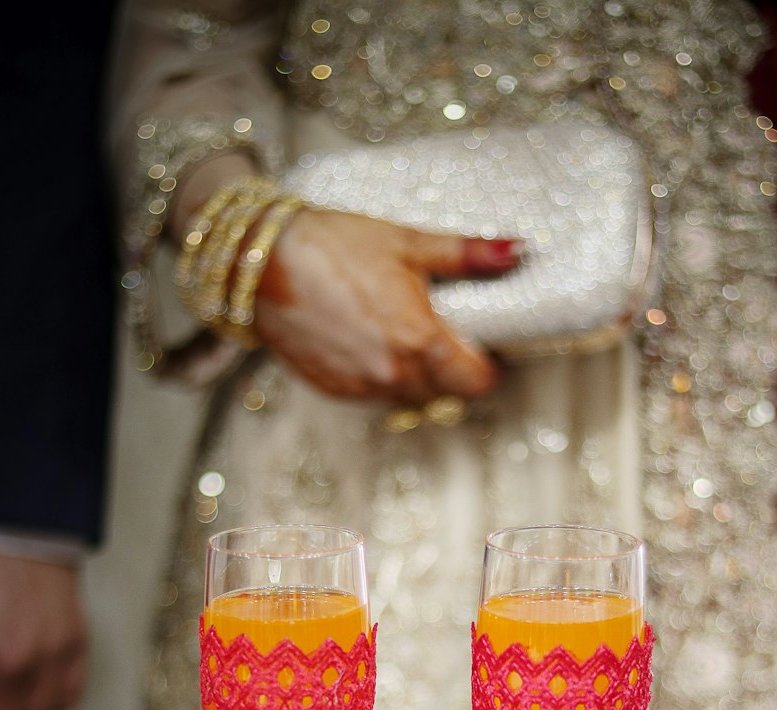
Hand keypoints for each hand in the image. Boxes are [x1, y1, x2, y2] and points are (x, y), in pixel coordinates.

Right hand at [254, 208, 520, 403]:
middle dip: (452, 372)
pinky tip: (371, 342)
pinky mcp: (336, 391)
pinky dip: (383, 378)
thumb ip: (467, 254)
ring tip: (405, 336)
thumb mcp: (407, 242)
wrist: (260, 265)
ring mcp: (362, 388)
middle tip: (445, 335)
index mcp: (419, 339)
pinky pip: (376, 396)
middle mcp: (393, 373)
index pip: (476, 383)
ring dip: (418, 379)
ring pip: (411, 400)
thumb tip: (516, 251)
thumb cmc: (333, 246)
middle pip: (446, 395)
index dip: (486, 367)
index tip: (482, 347)